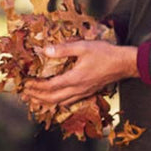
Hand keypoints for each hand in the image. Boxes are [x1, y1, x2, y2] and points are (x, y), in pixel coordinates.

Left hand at [21, 39, 138, 108]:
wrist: (124, 64)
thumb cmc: (105, 54)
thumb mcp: (83, 47)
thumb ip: (63, 49)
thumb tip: (45, 50)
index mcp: (74, 79)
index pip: (50, 87)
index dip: (36, 87)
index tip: (26, 84)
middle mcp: (77, 89)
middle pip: (53, 99)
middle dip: (37, 97)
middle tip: (25, 94)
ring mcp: (83, 93)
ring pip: (60, 102)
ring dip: (46, 102)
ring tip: (35, 99)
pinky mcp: (88, 92)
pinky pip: (69, 102)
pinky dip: (58, 102)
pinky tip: (55, 99)